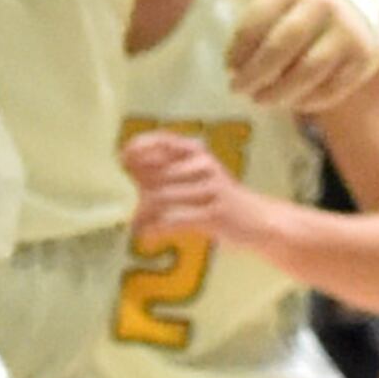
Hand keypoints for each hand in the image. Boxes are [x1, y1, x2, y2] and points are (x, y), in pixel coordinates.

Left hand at [124, 129, 251, 245]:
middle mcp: (203, 163)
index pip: (162, 140)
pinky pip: (174, 219)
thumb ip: (163, 172)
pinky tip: (148, 237)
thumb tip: (126, 171)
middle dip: (138, 196)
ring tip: (138, 227)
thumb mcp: (194, 177)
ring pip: (162, 197)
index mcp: (197, 151)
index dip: (138, 148)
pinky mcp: (214, 212)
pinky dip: (156, 229)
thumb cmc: (215, 198)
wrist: (257, 219)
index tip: (122, 161)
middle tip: (131, 214)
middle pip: (156, 175)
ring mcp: (210, 187)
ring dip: (144, 216)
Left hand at [225, 0, 378, 118]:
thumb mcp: (278, 4)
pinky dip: (306, 100)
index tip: (230, 69)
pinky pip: (330, 89)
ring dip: (279, 92)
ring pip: (308, 71)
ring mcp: (347, 31)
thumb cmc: (302, 8)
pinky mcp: (364, 57)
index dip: (238, 50)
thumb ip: (255, 32)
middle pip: (282, 44)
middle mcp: (323, 4)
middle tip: (239, 90)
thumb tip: (237, 71)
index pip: (257, 20)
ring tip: (261, 99)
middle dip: (255, 73)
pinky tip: (292, 99)